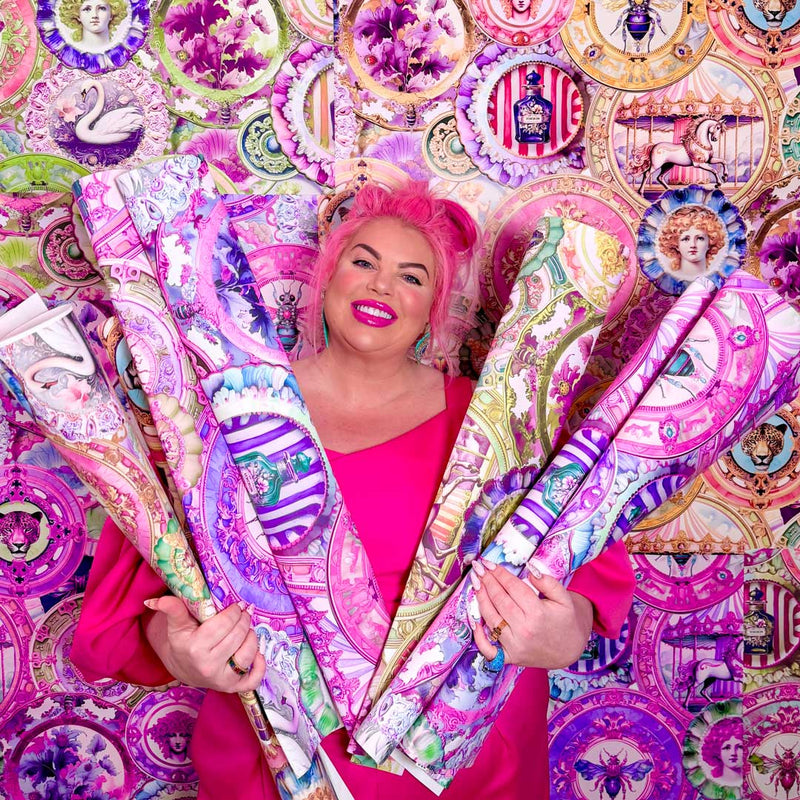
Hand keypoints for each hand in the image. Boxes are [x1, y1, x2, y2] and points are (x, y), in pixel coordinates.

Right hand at [143, 596, 265, 692]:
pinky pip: (253, 680)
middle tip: (242, 615)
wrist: (183, 668)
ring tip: (246, 630)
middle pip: (238, 636)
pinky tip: (258, 654)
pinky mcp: (232, 688)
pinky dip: (260, 667)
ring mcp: (221, 680)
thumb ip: (172, 609)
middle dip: (243, 621)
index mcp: (195, 648)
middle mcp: (208, 666)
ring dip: (252, 638)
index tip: (234, 606)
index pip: (224, 624)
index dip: (233, 612)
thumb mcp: (177, 624)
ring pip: (248, 655)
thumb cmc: (183, 642)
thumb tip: (155, 600)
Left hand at [470, 558, 593, 669]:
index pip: (513, 587)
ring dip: (480, 599)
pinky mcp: (510, 657)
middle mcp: (524, 630)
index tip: (489, 563)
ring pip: (491, 619)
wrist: (569, 650)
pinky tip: (474, 621)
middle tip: (478, 568)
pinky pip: (489, 649)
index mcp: (538, 613)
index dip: (499, 574)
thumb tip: (530, 569)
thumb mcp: (564, 598)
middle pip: (499, 600)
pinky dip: (479, 637)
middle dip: (487, 582)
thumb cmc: (565, 621)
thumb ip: (548, 582)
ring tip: (475, 583)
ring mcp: (515, 645)